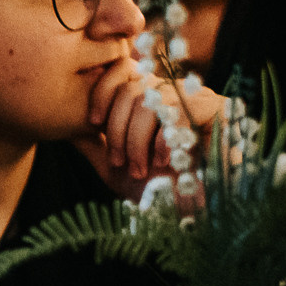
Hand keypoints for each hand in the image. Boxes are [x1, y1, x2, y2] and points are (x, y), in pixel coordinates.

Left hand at [74, 60, 224, 198]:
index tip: (92, 123)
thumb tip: (66, 122)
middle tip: (119, 161)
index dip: (102, 92)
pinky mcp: (218, 110)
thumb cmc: (154, 193)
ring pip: (150, 100)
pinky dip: (161, 140)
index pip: (122, 69)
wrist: (191, 217)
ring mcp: (199, 98)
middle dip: (117, 129)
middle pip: (132, 87)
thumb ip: (94, 142)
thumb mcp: (115, 167)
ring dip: (136, 140)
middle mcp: (176, 93)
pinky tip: (162, 163)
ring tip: (138, 168)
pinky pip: (177, 110)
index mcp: (152, 99)